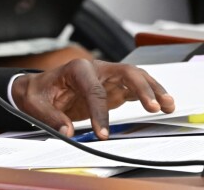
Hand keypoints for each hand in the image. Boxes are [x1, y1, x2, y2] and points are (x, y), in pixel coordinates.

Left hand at [11, 59, 175, 138]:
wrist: (37, 88)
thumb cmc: (37, 92)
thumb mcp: (35, 104)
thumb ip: (51, 117)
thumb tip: (67, 132)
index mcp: (76, 69)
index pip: (94, 90)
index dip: (100, 113)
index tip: (103, 134)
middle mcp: (95, 69)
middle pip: (125, 72)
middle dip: (142, 88)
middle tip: (153, 107)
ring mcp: (106, 77)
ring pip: (135, 77)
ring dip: (153, 90)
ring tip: (168, 106)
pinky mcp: (112, 88)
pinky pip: (135, 88)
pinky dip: (150, 95)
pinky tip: (162, 105)